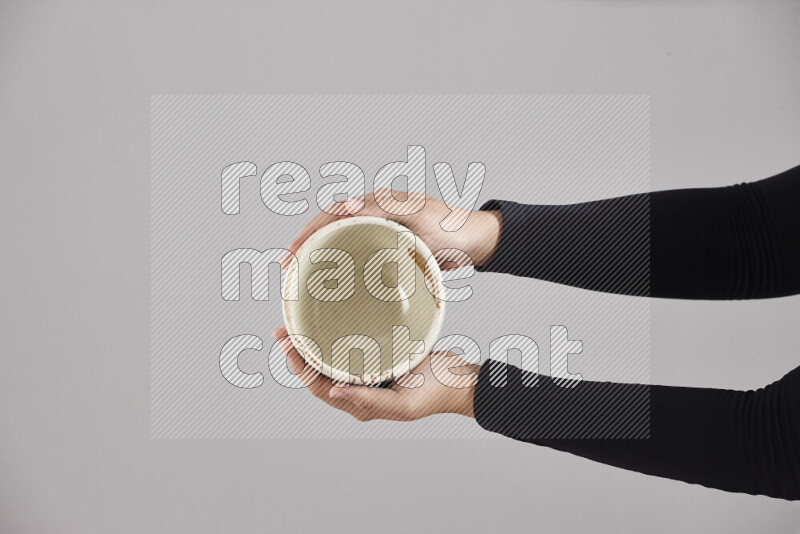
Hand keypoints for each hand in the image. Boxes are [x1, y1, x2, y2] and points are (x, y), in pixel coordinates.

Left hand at [271, 325, 478, 421]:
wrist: (461, 379)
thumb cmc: (436, 393)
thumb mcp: (404, 403)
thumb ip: (370, 401)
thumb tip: (333, 392)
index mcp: (361, 404)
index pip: (319, 386)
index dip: (299, 368)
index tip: (287, 346)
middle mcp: (359, 388)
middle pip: (318, 371)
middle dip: (297, 353)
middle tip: (282, 330)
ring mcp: (368, 372)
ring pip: (330, 358)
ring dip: (310, 343)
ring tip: (294, 324)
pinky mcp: (378, 355)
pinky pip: (348, 346)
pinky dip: (332, 335)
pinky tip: (326, 321)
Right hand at [282, 188, 501, 268]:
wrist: (474, 244)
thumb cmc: (451, 228)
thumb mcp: (419, 215)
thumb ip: (385, 208)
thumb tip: (347, 205)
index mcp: (378, 204)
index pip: (333, 213)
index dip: (309, 230)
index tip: (292, 250)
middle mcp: (374, 216)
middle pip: (330, 228)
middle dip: (305, 245)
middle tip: (286, 268)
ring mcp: (380, 234)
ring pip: (340, 243)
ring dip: (319, 257)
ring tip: (299, 277)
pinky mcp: (387, 251)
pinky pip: (357, 256)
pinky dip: (339, 267)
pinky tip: (330, 283)